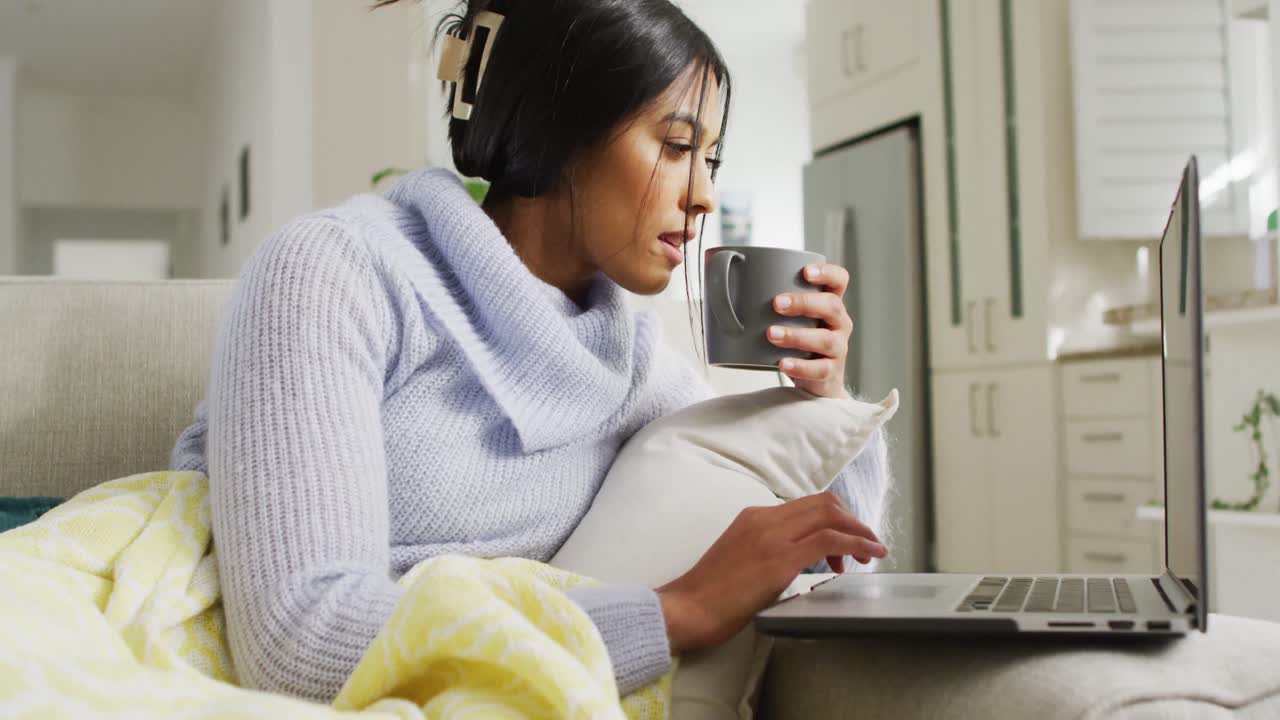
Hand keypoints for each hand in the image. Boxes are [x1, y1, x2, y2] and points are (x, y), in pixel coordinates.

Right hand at [655, 491, 887, 654]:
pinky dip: (856, 543)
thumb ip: (768, 550)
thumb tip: (798, 560)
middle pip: (824, 503)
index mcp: (754, 517)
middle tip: (867, 544)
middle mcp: (764, 519)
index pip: (807, 504)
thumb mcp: (741, 558)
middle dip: (853, 521)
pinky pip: (829, 540)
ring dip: (859, 531)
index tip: (847, 539)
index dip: (835, 517)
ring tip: (871, 552)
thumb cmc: (710, 595)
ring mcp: (772, 536)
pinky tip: (868, 554)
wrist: (687, 608)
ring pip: (830, 516)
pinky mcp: (780, 559)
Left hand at [768, 263, 852, 398]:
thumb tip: (716, 278)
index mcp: (829, 304)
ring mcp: (838, 349)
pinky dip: (799, 366)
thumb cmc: (795, 343)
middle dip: (804, 303)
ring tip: (771, 334)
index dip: (826, 273)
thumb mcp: (789, 319)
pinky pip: (819, 369)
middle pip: (832, 306)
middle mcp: (839, 324)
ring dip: (796, 335)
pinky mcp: (830, 373)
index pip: (838, 281)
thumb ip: (767, 301)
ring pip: (825, 339)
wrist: (812, 383)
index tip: (804, 271)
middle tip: (776, 303)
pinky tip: (782, 363)